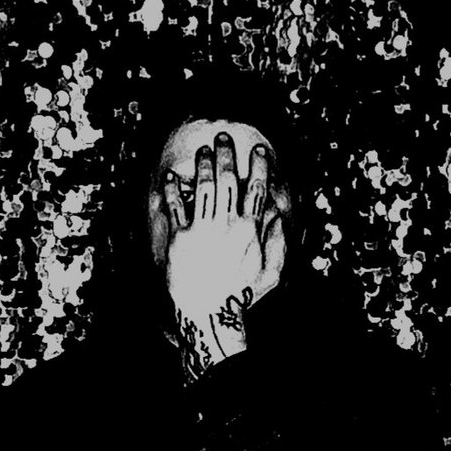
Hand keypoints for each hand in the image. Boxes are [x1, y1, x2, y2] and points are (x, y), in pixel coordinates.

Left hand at [162, 133, 286, 380]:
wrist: (208, 313)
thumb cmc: (240, 296)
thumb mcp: (271, 273)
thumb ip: (277, 243)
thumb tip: (276, 216)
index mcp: (249, 230)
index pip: (256, 189)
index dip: (258, 166)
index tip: (258, 150)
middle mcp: (226, 225)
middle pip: (227, 180)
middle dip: (226, 154)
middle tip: (224, 137)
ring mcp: (202, 229)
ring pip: (203, 187)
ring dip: (203, 164)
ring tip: (203, 150)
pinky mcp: (180, 238)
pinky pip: (176, 206)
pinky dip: (174, 189)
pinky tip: (172, 177)